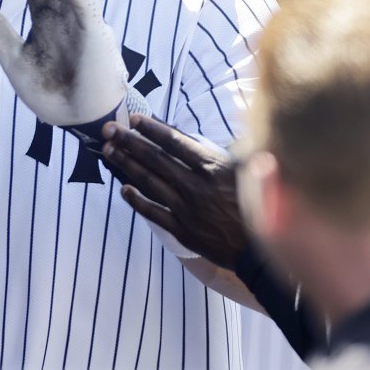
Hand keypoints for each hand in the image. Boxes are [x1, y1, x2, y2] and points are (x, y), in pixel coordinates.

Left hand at [101, 115, 247, 267]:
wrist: (261, 251)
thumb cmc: (260, 206)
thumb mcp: (250, 170)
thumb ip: (229, 151)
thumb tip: (215, 131)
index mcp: (212, 167)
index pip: (175, 142)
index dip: (152, 129)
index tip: (133, 118)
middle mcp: (195, 186)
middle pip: (155, 159)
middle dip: (129, 142)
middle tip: (108, 129)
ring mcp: (186, 209)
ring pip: (150, 182)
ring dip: (127, 165)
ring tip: (109, 151)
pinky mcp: (182, 230)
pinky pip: (153, 212)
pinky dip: (137, 200)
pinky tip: (123, 189)